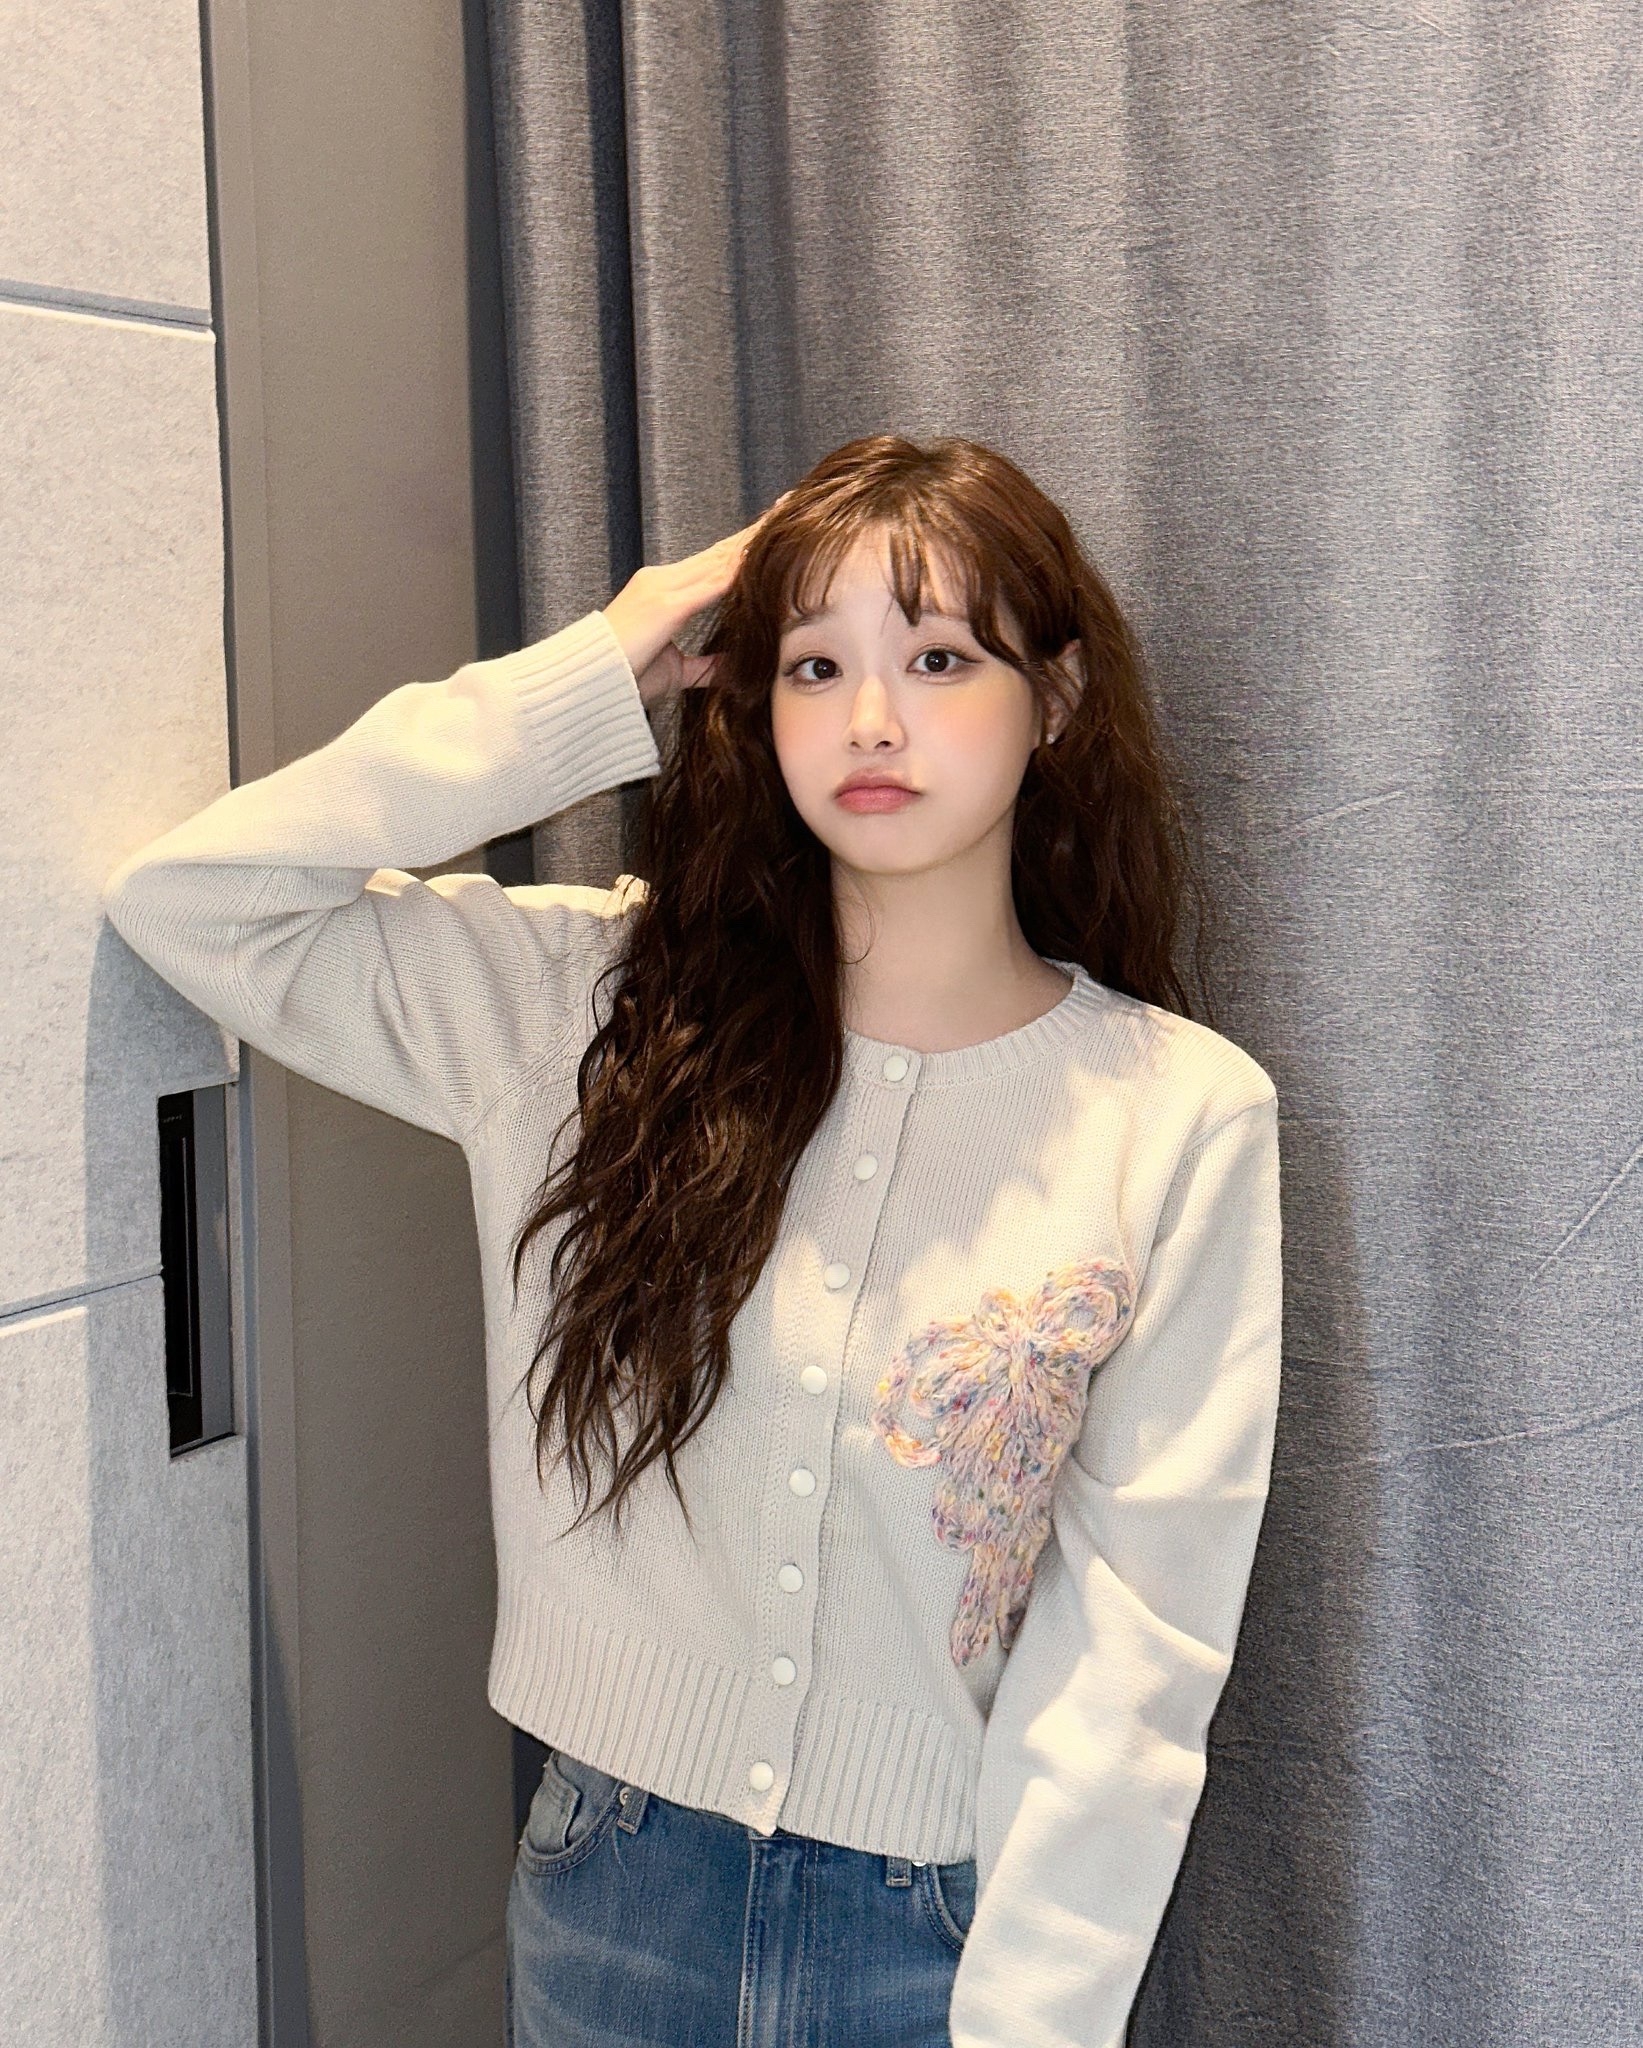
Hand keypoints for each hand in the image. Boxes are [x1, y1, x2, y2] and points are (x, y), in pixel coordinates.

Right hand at [601, 497, 787, 707]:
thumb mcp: (675, 671)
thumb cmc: (624, 679)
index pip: (713, 563)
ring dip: (752, 540)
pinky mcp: (664, 605)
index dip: (742, 546)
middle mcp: (662, 581)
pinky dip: (737, 570)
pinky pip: (710, 584)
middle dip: (754, 531)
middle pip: (720, 552)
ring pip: (719, 560)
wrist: (582, 684)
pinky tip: (761, 558)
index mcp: (663, 592)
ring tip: (783, 518)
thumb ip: (705, 666)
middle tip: (787, 505)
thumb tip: (733, 667)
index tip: (772, 529)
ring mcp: (662, 589)